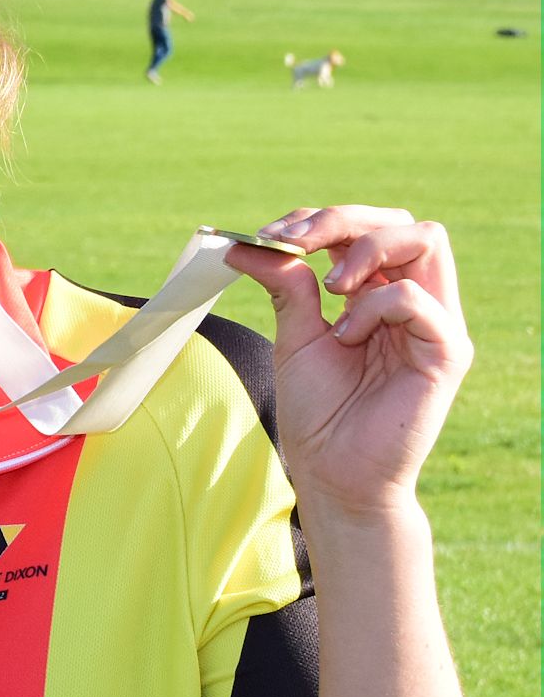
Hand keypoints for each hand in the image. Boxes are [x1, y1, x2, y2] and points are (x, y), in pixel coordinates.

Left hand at [232, 207, 471, 521]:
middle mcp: (417, 301)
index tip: (269, 236)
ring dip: (365, 251)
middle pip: (403, 222)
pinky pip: (418, 299)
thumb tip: (248, 244)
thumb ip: (287, 286)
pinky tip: (346, 336)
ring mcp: (436, 323)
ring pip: (425, 240)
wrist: (334, 477)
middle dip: (342, 221)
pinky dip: (373, 306)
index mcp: (382, 295)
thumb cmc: (320, 413)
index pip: (371, 227)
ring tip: (328, 292)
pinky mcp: (447, 351)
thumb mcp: (296, 337)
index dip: (322, 220)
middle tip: (292, 244)